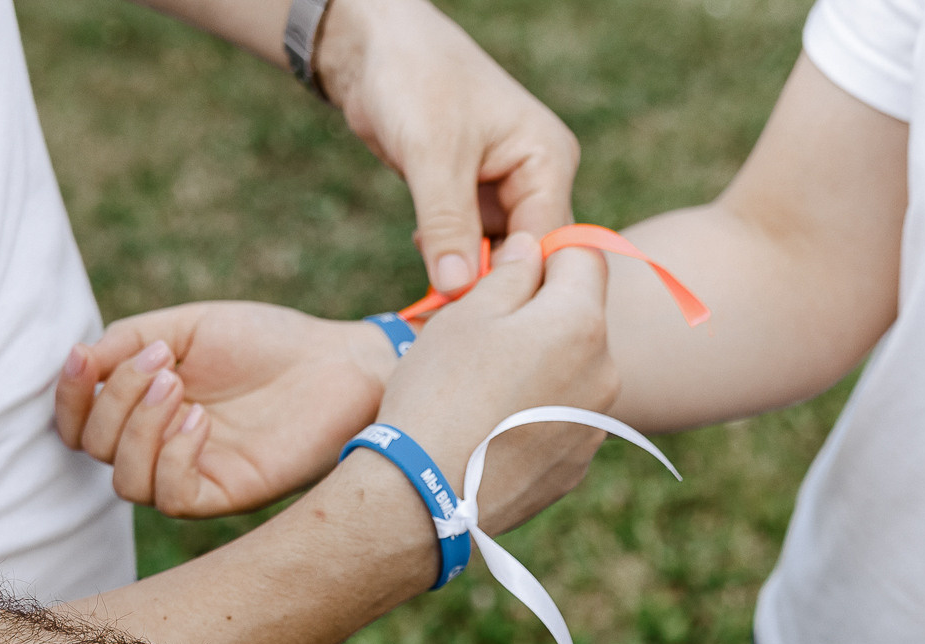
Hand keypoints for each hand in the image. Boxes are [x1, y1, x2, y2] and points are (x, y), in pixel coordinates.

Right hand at [54, 304, 394, 517]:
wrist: (337, 361)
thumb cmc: (265, 341)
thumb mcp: (185, 326)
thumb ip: (126, 341)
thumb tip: (78, 363)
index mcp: (142, 407)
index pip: (77, 423)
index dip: (67, 396)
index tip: (83, 358)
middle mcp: (159, 445)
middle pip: (93, 449)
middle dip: (114, 400)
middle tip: (161, 363)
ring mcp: (192, 472)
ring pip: (124, 482)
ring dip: (138, 429)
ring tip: (176, 384)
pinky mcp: (226, 492)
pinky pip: (172, 497)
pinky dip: (173, 457)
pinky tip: (200, 420)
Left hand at [312, 0, 578, 293]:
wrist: (374, 48)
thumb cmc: (414, 79)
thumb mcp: (433, 155)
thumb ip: (448, 224)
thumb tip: (458, 290)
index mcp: (548, 159)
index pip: (550, 242)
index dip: (518, 281)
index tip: (477, 314)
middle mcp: (536, 177)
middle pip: (527, 255)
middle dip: (491, 282)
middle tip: (452, 312)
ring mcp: (504, 189)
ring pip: (497, 255)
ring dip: (467, 274)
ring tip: (438, 294)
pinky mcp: (471, 197)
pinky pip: (470, 245)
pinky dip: (450, 259)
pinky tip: (426, 261)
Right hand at [375, 230, 619, 533]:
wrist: (424, 496)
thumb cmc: (438, 393)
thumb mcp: (466, 313)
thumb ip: (511, 271)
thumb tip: (532, 250)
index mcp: (580, 323)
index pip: (583, 255)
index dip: (545, 252)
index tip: (508, 271)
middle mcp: (605, 373)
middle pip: (581, 318)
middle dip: (543, 315)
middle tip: (485, 336)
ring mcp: (595, 425)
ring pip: (574, 371)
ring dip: (543, 366)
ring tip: (484, 390)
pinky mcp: (577, 466)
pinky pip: (564, 420)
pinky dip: (538, 415)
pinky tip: (492, 428)